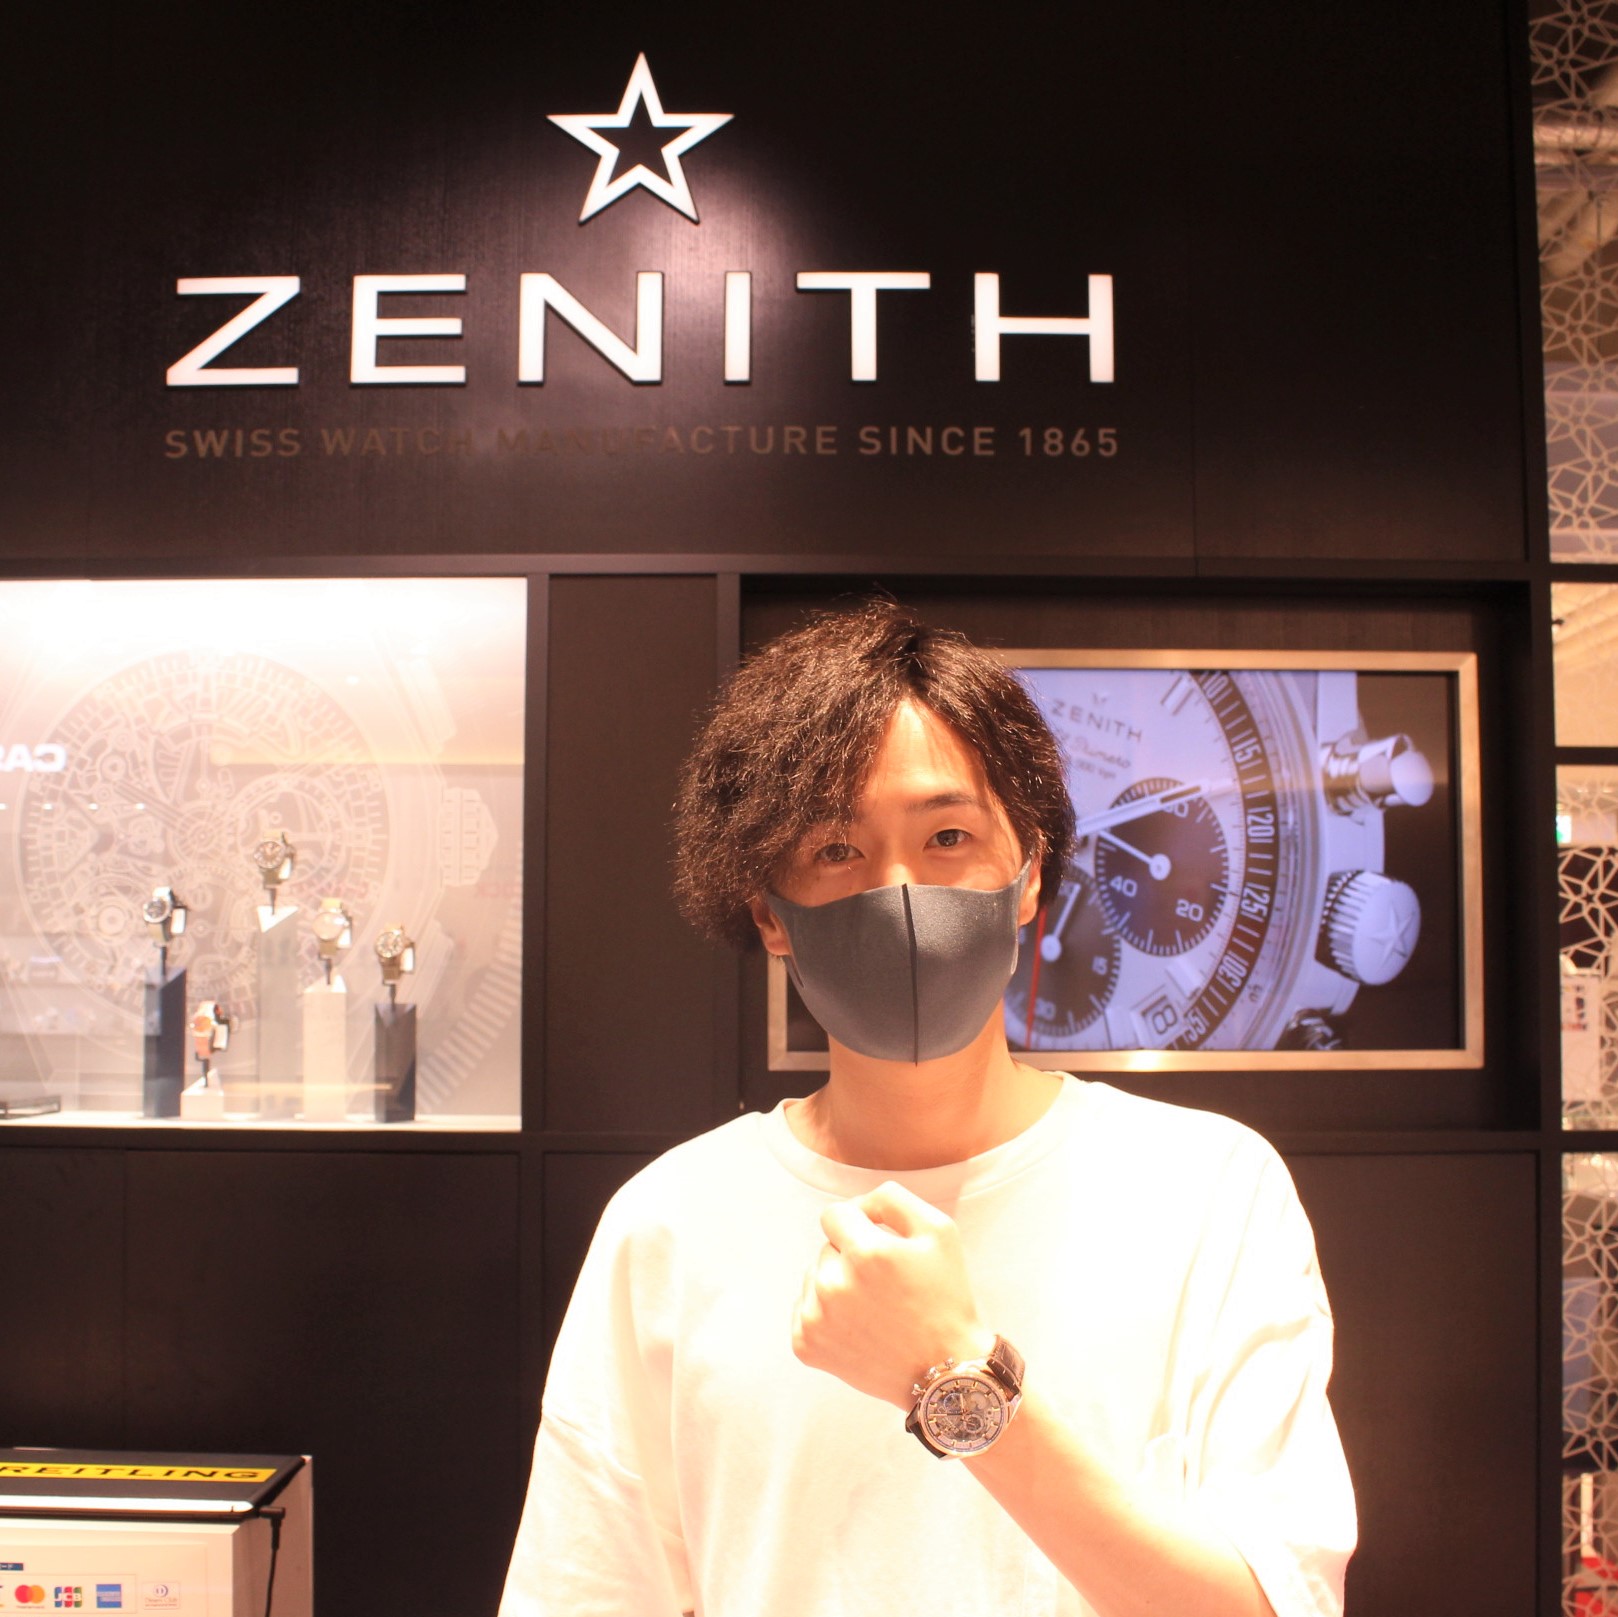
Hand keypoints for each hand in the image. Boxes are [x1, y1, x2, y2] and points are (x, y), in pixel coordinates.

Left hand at [791, 1181, 993, 1407]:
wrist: (944, 1372)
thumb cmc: (945, 1297)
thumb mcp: (939, 1231)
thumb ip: (891, 1198)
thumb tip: (856, 1204)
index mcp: (866, 1253)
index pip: (834, 1214)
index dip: (859, 1224)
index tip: (880, 1244)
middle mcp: (833, 1285)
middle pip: (827, 1247)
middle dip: (852, 1258)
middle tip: (887, 1287)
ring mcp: (816, 1319)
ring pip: (815, 1278)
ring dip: (838, 1286)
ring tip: (875, 1311)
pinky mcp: (806, 1345)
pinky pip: (804, 1309)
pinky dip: (826, 1316)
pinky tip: (858, 1330)